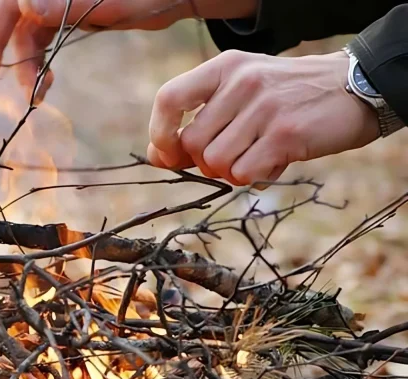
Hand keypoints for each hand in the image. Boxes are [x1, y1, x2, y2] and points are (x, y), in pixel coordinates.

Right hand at [0, 0, 257, 99]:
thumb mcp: (111, 3)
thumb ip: (69, 4)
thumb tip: (24, 6)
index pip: (10, 2)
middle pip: (11, 14)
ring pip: (26, 29)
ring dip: (26, 63)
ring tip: (35, 95)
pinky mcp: (70, 12)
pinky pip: (43, 36)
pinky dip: (39, 60)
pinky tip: (44, 84)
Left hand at [147, 50, 380, 185]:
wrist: (355, 88)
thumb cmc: (287, 99)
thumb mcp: (240, 95)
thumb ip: (199, 121)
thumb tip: (156, 156)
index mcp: (225, 68)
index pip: (169, 99)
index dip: (160, 133)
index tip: (169, 153)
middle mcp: (241, 82)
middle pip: (192, 142)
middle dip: (204, 162)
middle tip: (233, 156)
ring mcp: (264, 107)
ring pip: (215, 162)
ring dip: (231, 172)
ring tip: (256, 157)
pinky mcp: (285, 134)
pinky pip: (243, 174)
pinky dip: (253, 178)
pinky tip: (273, 163)